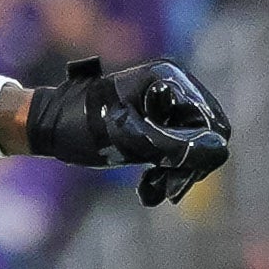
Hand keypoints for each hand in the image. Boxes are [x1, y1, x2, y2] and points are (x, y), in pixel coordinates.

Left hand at [20, 54, 231, 206]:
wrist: (48, 126)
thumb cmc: (81, 127)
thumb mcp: (130, 140)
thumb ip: (175, 146)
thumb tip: (220, 151)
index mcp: (168, 78)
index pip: (209, 122)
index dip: (198, 154)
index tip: (172, 179)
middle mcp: (173, 84)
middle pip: (206, 132)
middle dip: (186, 165)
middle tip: (163, 190)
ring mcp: (166, 100)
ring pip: (192, 143)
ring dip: (175, 170)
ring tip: (152, 191)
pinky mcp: (158, 117)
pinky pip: (177, 145)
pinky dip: (165, 166)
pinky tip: (149, 188)